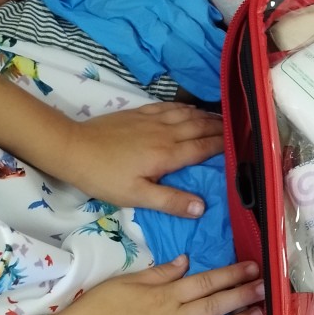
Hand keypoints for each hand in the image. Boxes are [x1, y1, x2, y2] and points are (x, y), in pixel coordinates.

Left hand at [57, 103, 226, 218]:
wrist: (73, 148)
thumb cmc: (104, 176)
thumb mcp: (136, 196)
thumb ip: (170, 201)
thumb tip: (202, 207)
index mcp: (168, 154)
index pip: (203, 148)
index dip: (223, 146)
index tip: (240, 146)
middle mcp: (165, 133)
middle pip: (199, 128)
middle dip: (220, 129)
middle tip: (237, 130)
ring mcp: (152, 120)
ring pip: (187, 115)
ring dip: (206, 116)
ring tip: (221, 119)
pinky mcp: (139, 113)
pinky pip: (169, 107)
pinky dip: (185, 107)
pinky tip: (190, 109)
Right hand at [62, 257, 259, 314]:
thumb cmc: (94, 311)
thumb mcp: (124, 282)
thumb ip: (157, 274)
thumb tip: (186, 262)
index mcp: (162, 296)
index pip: (205, 282)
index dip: (231, 275)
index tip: (254, 268)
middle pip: (214, 306)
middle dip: (243, 295)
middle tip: (267, 289)